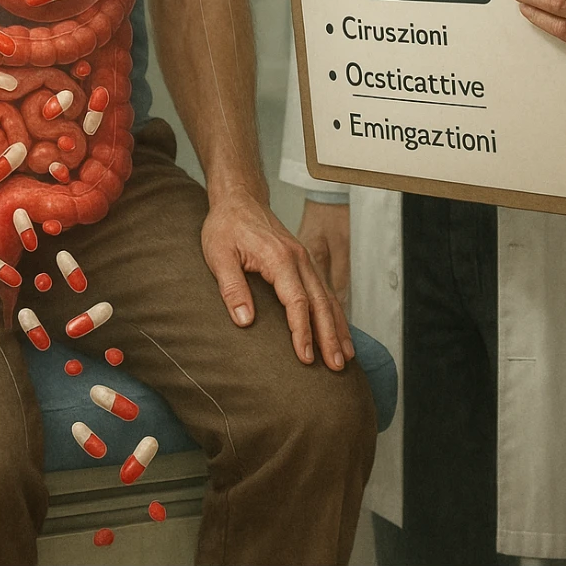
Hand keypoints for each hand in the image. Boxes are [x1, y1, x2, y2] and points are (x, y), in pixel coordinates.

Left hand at [201, 187, 354, 370]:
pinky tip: (339, 330)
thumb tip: (244, 320)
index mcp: (279, 258)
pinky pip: (324, 289)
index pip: (297, 301)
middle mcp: (298, 258)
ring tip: (346, 357)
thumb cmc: (227, 226)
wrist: (239, 198)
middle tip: (337, 367)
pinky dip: (334, 312)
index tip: (305, 357)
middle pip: (320, 302)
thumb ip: (232, 287)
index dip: (302, 331)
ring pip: (327, 296)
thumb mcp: (218, 254)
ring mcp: (305, 258)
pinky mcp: (304, 260)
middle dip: (330, 336)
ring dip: (337, 327)